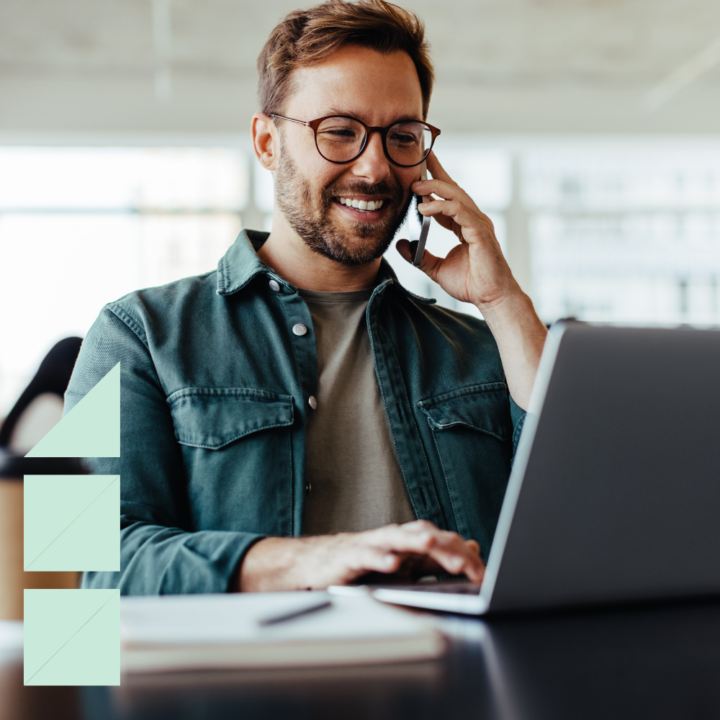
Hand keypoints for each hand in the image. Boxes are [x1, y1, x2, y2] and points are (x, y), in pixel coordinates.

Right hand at [236, 520, 484, 591]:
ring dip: (415, 541)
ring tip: (432, 545)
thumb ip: (437, 560)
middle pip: (426, 536)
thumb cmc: (364, 566)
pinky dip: (379, 558)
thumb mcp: (406, 567)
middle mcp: (394, 539)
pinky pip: (367, 555)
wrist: (318, 565)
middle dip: (447, 550)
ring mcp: (372, 545)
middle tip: (468, 565)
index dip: (463, 557)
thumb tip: (471, 548)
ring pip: (397, 538)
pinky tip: (391, 563)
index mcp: (410, 543)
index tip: (483, 575)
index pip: (443, 545)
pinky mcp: (350, 555)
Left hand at [396, 150, 519, 310]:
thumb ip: (419, 256)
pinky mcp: (480, 232)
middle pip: (453, 189)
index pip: (448, 198)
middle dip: (435, 174)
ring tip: (415, 187)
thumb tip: (401, 245)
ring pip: (456, 196)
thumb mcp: (436, 268)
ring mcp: (478, 224)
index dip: (434, 182)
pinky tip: (425, 209)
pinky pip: (460, 212)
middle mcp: (473, 220)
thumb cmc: (472, 284)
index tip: (419, 169)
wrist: (490, 298)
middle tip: (416, 165)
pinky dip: (442, 207)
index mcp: (464, 225)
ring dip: (435, 188)